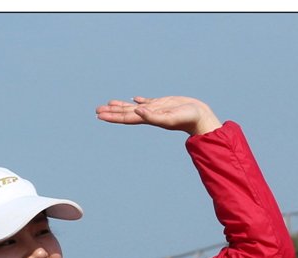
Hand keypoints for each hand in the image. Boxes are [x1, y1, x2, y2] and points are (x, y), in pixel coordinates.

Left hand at [96, 95, 221, 136]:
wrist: (200, 118)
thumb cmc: (186, 119)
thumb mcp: (169, 116)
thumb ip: (153, 115)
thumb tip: (137, 109)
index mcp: (148, 118)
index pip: (126, 117)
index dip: (112, 116)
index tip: (100, 115)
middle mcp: (149, 114)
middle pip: (126, 113)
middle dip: (112, 112)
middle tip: (97, 110)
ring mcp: (155, 109)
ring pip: (134, 108)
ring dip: (121, 106)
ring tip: (109, 104)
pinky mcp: (163, 104)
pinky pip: (147, 102)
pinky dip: (139, 101)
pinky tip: (133, 100)